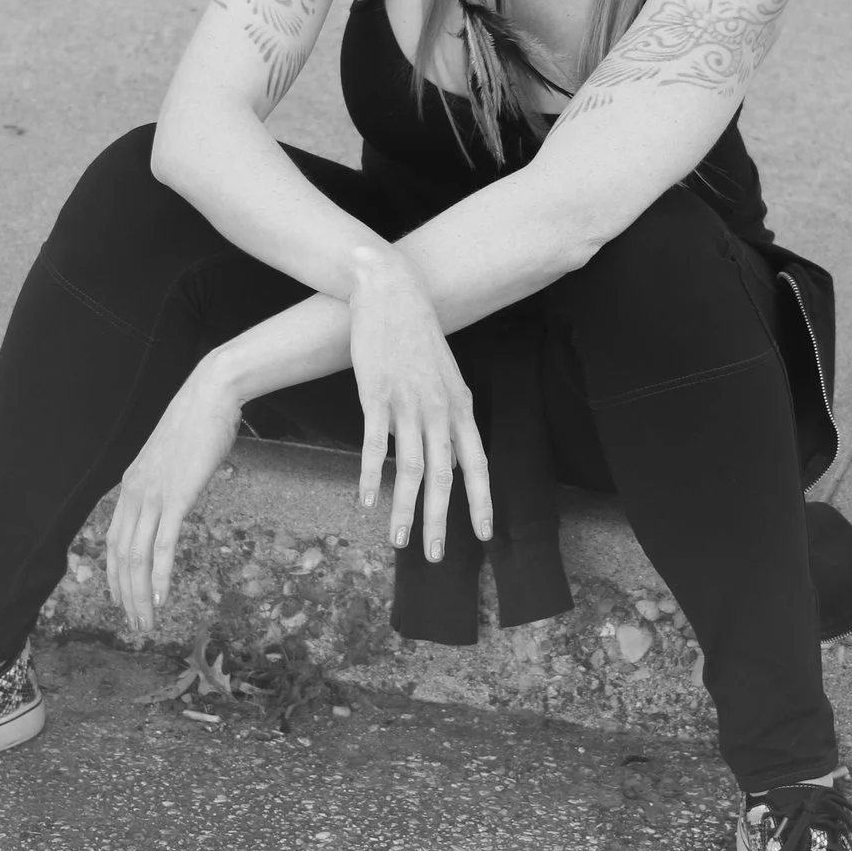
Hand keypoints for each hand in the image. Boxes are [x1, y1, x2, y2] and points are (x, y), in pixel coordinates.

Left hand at [105, 357, 242, 636]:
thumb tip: (176, 500)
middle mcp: (134, 494)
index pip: (113, 542)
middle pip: (121, 557)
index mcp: (131, 487)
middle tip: (135, 624)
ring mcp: (154, 495)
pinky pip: (164, 544)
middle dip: (126, 596)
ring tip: (148, 621)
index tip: (122, 601)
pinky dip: (161, 574)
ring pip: (138, 557)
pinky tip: (164, 597)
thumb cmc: (199, 423)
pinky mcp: (177, 496)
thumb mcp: (174, 460)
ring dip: (141, 594)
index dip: (114, 576)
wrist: (210, 395)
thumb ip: (168, 484)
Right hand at [348, 249, 492, 560]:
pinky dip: (371, 476)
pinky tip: (365, 501)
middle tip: (435, 558)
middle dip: (441, 521)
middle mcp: (438, 409)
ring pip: (411, 468)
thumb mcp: (445, 375)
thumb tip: (456, 453)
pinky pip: (374, 444)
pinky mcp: (376, 395)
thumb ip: (450, 415)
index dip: (482, 501)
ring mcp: (407, 403)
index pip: (477, 464)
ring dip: (405, 510)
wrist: (391, 292)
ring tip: (399, 542)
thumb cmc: (417, 336)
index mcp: (459, 406)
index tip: (485, 535)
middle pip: (444, 476)